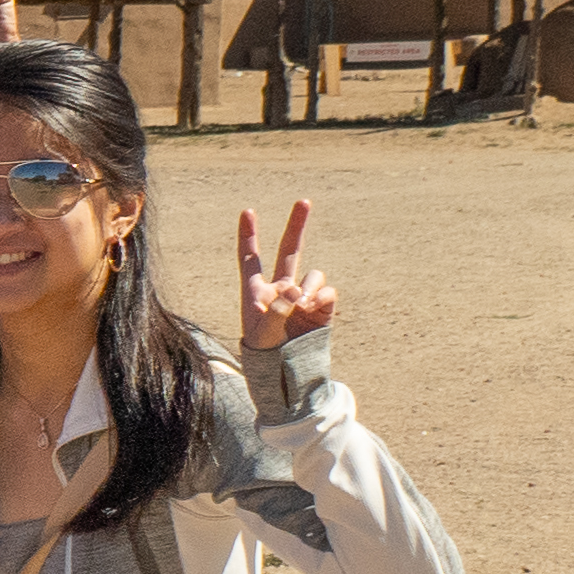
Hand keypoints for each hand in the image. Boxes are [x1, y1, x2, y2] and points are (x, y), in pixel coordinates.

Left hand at [239, 201, 334, 351]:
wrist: (286, 373)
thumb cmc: (266, 353)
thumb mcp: (262, 332)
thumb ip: (277, 309)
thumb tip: (297, 293)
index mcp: (255, 291)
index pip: (250, 258)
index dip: (248, 235)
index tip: (247, 212)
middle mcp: (279, 288)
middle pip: (289, 251)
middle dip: (296, 225)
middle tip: (304, 200)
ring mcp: (302, 296)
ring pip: (312, 274)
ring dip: (308, 286)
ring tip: (300, 306)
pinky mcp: (322, 307)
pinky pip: (326, 291)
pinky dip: (321, 296)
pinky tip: (313, 308)